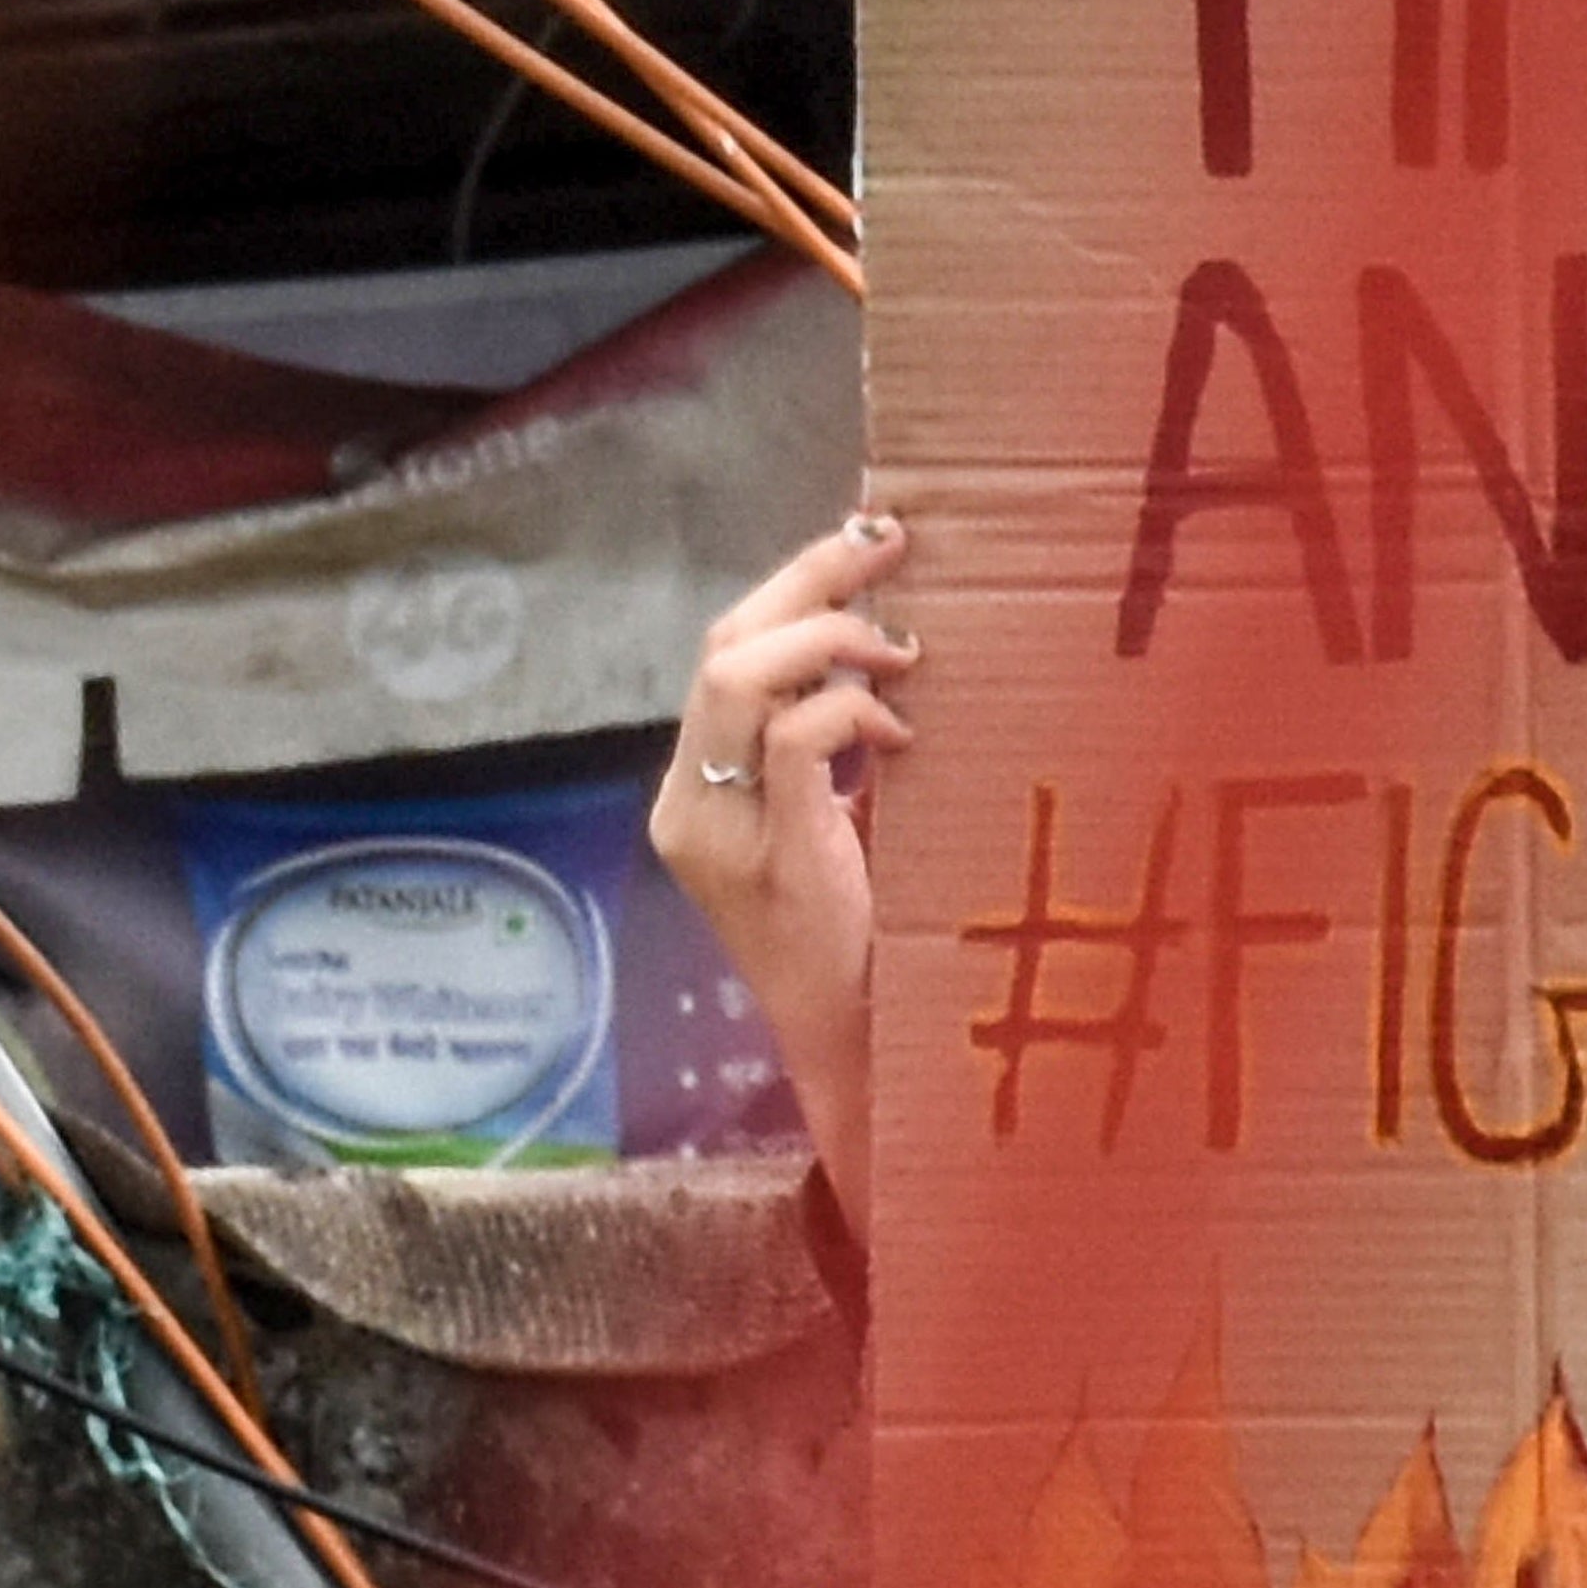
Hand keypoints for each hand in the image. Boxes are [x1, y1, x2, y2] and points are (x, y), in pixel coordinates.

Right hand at [650, 509, 914, 1233]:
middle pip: (722, 644)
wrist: (854, 1044)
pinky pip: (792, 738)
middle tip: (888, 552)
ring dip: (829, 640)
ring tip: (899, 653)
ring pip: (738, 675)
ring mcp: (719, 833)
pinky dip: (849, 711)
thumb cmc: (859, 935)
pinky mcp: (772, 855)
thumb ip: (829, 747)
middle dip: (807, 580)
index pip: (720, 654)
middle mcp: (687, 806)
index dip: (789, 587)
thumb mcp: (832, 823)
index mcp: (693, 793)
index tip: (865, 543)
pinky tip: (898, 729)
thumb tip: (884, 642)